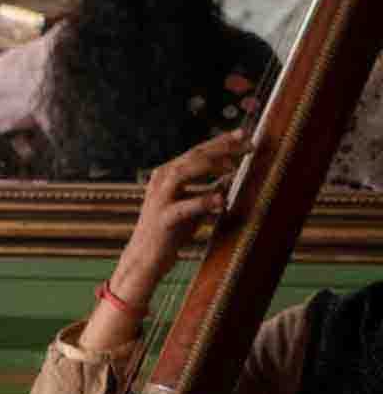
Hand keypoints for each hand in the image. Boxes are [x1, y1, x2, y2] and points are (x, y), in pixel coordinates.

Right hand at [112, 129, 249, 306]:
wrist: (144, 259)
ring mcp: (160, 199)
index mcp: (168, 175)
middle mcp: (161, 181)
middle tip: (248, 144)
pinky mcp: (163, 219)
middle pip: (193, 156)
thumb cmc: (171, 231)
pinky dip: (204, 201)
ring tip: (234, 166)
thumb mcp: (195, 205)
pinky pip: (185, 206)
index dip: (221, 142)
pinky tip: (223, 201)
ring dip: (210, 166)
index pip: (197, 152)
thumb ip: (209, 189)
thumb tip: (231, 175)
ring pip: (183, 172)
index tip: (245, 135)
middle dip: (221, 148)